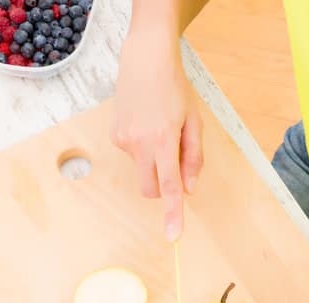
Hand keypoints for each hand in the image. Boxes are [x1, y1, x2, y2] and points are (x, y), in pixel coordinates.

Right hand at [112, 23, 202, 241]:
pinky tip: (145, 123)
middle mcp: (140, 144)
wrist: (145, 60)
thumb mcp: (193, 122)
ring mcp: (123, 141)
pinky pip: (132, 155)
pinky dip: (141, 148)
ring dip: (152, 161)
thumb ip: (193, 158)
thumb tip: (189, 189)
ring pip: (141, 170)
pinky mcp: (114, 137)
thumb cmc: (174, 89)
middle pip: (149, 189)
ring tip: (158, 128)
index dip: (172, 213)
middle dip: (161, 188)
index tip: (173, 236)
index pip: (169, 186)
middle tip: (173, 163)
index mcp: (164, 140)